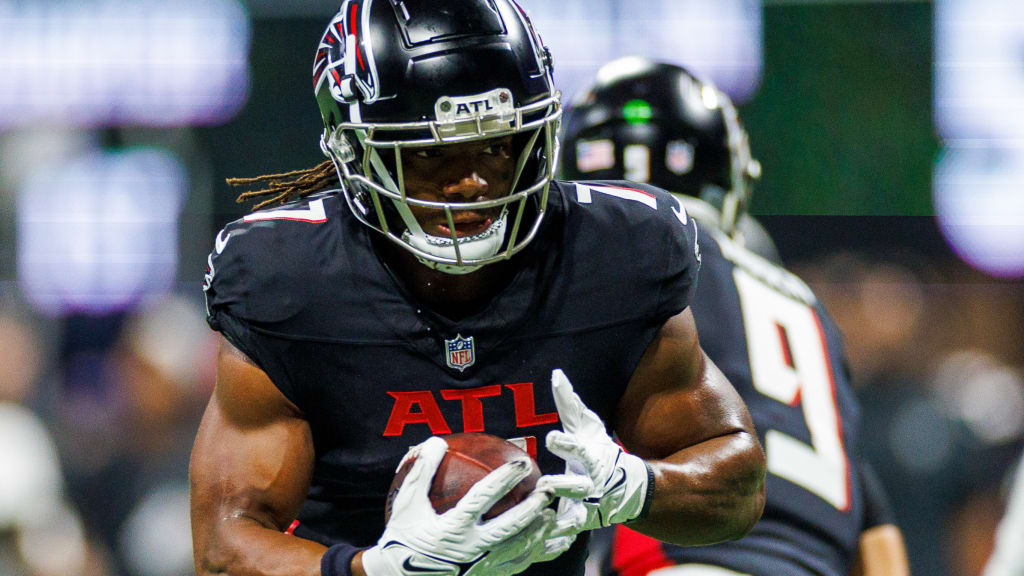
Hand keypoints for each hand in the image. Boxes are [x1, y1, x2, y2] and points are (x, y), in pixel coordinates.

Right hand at [361, 436, 557, 575]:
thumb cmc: (403, 537)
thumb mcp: (406, 504)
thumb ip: (422, 472)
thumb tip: (436, 442)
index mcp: (452, 529)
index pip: (483, 499)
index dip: (503, 479)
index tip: (521, 464)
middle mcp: (469, 550)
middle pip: (509, 527)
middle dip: (532, 507)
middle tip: (548, 489)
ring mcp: (479, 567)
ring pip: (517, 550)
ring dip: (537, 532)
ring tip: (550, 515)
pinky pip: (514, 566)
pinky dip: (531, 553)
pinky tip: (541, 541)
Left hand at [545, 369, 651, 531]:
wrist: (628, 489)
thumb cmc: (601, 451)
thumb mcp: (587, 427)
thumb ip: (570, 404)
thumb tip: (556, 374)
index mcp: (590, 458)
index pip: (578, 449)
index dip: (566, 444)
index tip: (551, 438)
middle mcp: (590, 483)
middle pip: (576, 486)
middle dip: (561, 486)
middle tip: (544, 485)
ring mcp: (588, 506)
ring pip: (572, 516)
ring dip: (556, 519)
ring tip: (539, 517)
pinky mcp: (582, 524)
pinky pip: (567, 534)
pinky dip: (554, 538)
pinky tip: (537, 538)